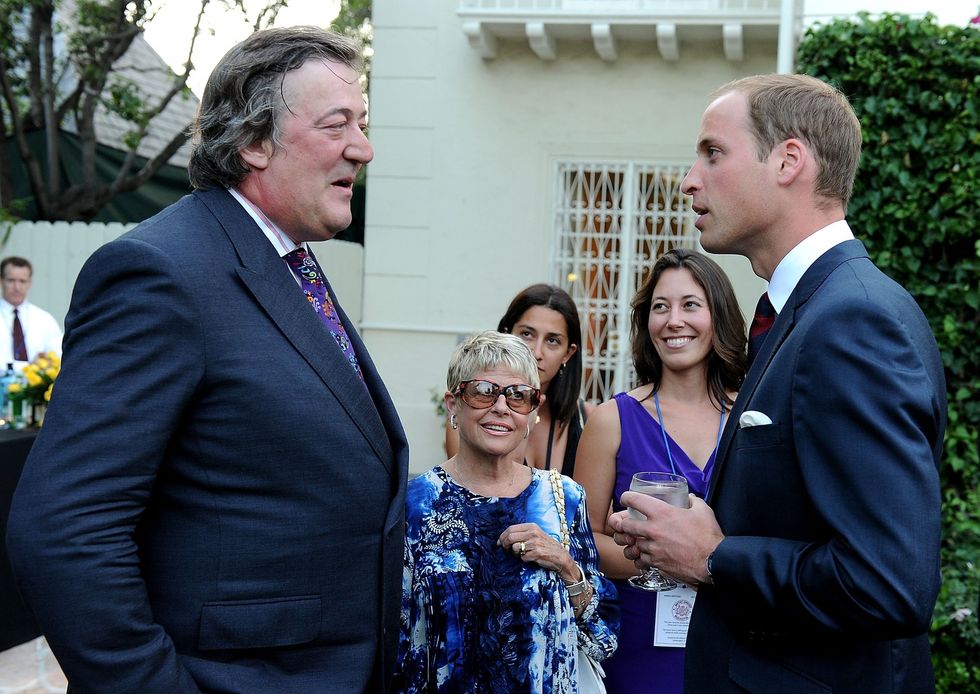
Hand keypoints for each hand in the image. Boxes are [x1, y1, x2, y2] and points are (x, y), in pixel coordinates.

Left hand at [499, 523, 576, 581]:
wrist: (560, 556)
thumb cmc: (545, 546)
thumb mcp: (535, 534)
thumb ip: (522, 534)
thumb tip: (504, 538)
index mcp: (532, 526)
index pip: (511, 528)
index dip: (502, 536)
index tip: (499, 542)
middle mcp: (533, 533)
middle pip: (510, 537)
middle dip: (505, 544)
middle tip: (505, 549)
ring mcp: (535, 543)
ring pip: (515, 548)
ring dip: (516, 553)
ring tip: (522, 554)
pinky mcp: (537, 553)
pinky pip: (523, 557)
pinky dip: (524, 559)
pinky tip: (531, 558)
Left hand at [608, 493, 723, 585]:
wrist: (713, 561)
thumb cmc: (708, 536)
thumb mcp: (702, 510)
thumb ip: (693, 501)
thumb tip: (689, 498)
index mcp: (661, 513)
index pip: (634, 500)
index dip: (626, 497)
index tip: (626, 499)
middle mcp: (653, 530)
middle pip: (625, 525)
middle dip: (622, 523)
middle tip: (625, 523)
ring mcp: (653, 548)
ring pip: (631, 545)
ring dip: (631, 542)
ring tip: (634, 541)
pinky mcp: (656, 562)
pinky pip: (640, 560)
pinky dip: (640, 558)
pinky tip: (644, 556)